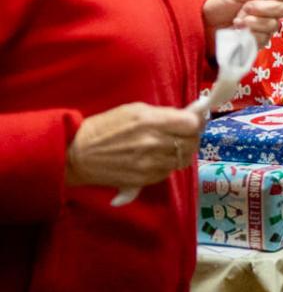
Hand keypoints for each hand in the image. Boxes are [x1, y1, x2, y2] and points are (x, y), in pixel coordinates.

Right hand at [65, 102, 204, 189]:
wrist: (76, 155)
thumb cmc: (104, 127)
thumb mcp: (134, 110)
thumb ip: (163, 114)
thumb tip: (188, 116)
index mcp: (151, 121)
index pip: (191, 123)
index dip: (196, 122)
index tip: (193, 121)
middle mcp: (154, 143)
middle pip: (191, 142)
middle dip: (192, 136)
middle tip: (186, 134)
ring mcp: (150, 164)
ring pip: (183, 159)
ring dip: (182, 152)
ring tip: (172, 146)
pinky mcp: (143, 180)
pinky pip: (168, 172)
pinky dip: (168, 165)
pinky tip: (159, 158)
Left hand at [202, 0, 282, 43]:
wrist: (204, 26)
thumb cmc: (220, 5)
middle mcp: (272, 10)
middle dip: (266, 8)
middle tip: (247, 7)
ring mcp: (267, 26)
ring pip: (274, 24)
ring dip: (256, 21)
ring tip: (238, 20)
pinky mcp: (260, 41)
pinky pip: (265, 38)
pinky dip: (251, 33)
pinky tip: (239, 31)